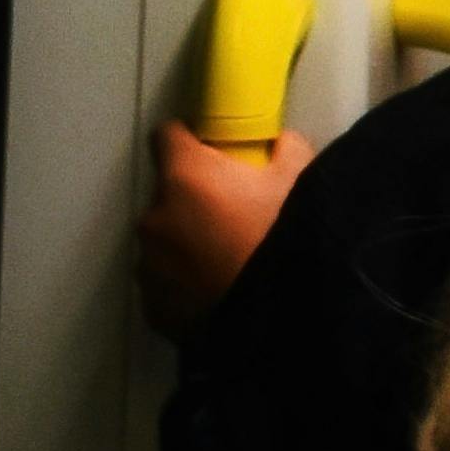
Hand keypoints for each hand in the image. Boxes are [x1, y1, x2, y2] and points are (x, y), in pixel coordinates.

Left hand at [138, 122, 309, 334]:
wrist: (278, 314)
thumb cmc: (286, 236)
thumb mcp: (302, 178)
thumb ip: (285, 149)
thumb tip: (277, 143)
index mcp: (185, 177)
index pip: (166, 136)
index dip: (190, 141)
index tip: (212, 153)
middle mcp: (154, 216)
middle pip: (168, 194)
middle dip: (194, 199)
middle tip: (233, 214)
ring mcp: (147, 264)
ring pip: (164, 239)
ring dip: (187, 241)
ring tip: (227, 259)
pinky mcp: (150, 304)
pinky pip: (165, 280)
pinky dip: (185, 280)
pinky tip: (218, 288)